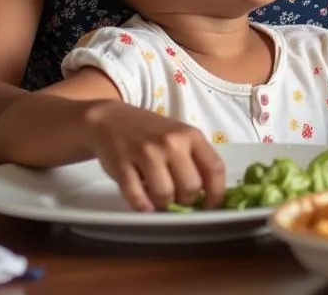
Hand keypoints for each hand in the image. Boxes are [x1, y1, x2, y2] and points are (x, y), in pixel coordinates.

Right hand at [82, 101, 226, 211]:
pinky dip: (142, 206)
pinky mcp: (123, 166)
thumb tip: (208, 194)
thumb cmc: (152, 132)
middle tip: (178, 199)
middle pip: (191, 187)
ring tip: (159, 198)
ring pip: (165, 195)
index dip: (216, 193)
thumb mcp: (180, 137)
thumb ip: (194, 159)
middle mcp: (172, 143)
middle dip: (186, 201)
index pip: (215, 168)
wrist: (112, 120)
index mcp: (191, 135)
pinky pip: (137, 198)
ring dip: (163, 205)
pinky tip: (143, 202)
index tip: (210, 205)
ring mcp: (147, 153)